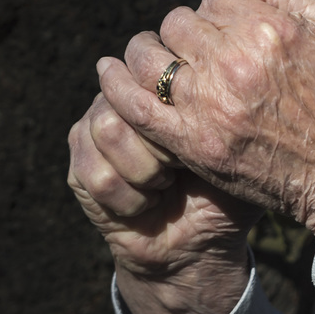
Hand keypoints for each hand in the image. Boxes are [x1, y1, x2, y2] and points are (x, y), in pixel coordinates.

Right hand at [67, 91, 256, 313]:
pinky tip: (146, 204)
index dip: (176, 110)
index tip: (197, 144)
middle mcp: (123, 98)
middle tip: (180, 167)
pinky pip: (100, 175)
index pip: (154, 69)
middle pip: (129, 98)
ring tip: (164, 185)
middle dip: (163, 143)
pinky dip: (132, 200)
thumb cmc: (223, 192)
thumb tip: (218, 74)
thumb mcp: (235, 149)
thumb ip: (222, 108)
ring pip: (110, 130)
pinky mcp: (79, 167)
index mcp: (160, 86)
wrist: (196, 244)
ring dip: (146, 172)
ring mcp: (94, 129)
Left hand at [94, 0, 314, 240]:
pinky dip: (117, 86)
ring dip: (150, 54)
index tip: (228, 33)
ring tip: (159, 61)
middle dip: (185, 34)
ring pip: (152, 58)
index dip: (217, 14)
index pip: (212, 0)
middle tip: (199, 53)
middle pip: (178, 25)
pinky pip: (137, 106)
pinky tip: (109, 72)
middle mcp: (236, 61)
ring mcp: (212, 104)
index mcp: (268, 27)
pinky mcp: (195, 143)